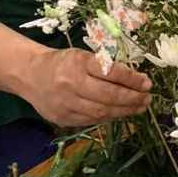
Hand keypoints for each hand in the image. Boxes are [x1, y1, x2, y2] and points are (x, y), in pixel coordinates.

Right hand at [22, 48, 151, 126]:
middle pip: (108, 96)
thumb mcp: (83, 55)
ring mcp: (65, 103)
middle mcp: (71, 83)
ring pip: (101, 111)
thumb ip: (105, 66)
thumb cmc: (64, 62)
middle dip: (132, 99)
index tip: (147, 82)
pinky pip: (91, 121)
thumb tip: (135, 80)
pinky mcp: (62, 118)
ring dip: (124, 111)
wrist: (30, 74)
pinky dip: (108, 117)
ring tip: (139, 107)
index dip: (132, 79)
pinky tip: (120, 113)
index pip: (110, 72)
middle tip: (147, 98)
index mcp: (78, 62)